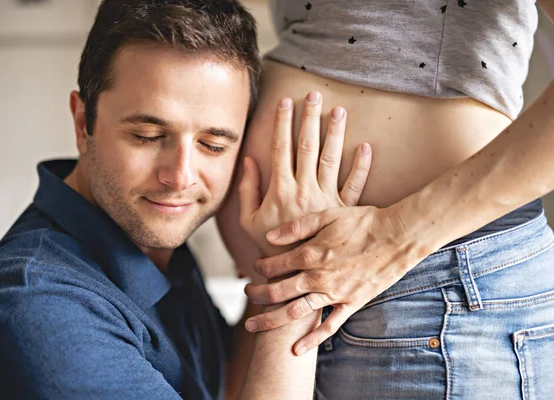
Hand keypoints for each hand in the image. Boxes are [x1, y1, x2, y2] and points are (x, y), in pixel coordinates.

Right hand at [239, 91, 371, 257]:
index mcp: (280, 189)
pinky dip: (361, 167)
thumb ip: (247, 189)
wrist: (294, 271)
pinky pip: (354, 186)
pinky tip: (366, 147)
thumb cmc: (269, 244)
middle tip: (314, 95)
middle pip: (307, 147)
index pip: (280, 148)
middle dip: (309, 118)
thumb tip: (249, 160)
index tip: (285, 102)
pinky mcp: (341, 210)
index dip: (282, 123)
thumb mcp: (248, 220)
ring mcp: (325, 199)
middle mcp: (304, 189)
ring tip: (339, 111)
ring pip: (331, 160)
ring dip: (335, 134)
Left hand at [243, 205, 428, 355]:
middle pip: (277, 292)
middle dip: (256, 295)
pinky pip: (329, 326)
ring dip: (271, 319)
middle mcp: (318, 277)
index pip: (274, 265)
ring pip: (295, 312)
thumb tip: (269, 237)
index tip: (255, 267)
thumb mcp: (327, 215)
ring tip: (253, 325)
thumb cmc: (363, 221)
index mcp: (310, 254)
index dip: (260, 266)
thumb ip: (296, 227)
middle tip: (245, 294)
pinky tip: (297, 350)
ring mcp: (334, 293)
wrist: (398, 236)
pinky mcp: (351, 303)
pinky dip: (312, 339)